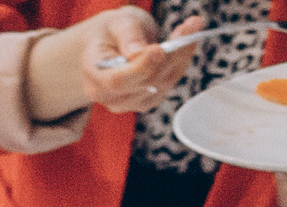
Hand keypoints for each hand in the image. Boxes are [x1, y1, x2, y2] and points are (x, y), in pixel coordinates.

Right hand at [81, 7, 202, 113]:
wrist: (113, 44)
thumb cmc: (112, 32)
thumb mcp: (117, 23)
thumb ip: (127, 36)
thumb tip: (138, 53)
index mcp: (94, 76)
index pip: (118, 81)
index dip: (140, 68)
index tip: (158, 49)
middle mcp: (111, 96)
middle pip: (146, 81)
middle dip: (170, 54)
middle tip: (190, 27)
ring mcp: (131, 103)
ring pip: (163, 82)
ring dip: (181, 55)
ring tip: (192, 28)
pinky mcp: (149, 101)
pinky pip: (170, 83)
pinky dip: (181, 61)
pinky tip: (187, 43)